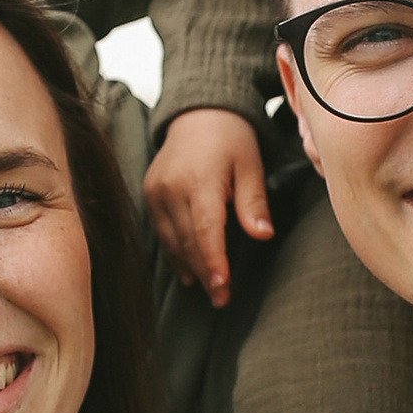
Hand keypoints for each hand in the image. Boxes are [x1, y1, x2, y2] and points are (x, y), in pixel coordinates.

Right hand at [144, 107, 272, 302]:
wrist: (197, 113)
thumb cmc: (231, 138)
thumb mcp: (251, 164)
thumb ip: (253, 201)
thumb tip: (263, 235)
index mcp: (199, 180)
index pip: (205, 230)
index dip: (214, 262)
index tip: (223, 287)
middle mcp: (171, 188)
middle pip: (187, 241)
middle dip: (206, 273)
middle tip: (223, 299)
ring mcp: (155, 191)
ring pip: (171, 241)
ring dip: (190, 267)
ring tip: (210, 289)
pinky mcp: (149, 194)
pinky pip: (161, 231)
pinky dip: (176, 252)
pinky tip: (190, 269)